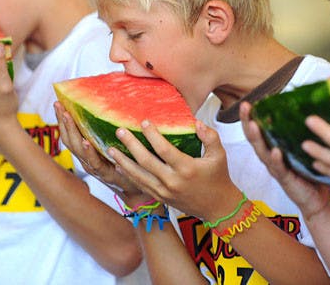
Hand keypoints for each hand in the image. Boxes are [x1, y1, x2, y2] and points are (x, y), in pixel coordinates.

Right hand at [53, 101, 150, 204]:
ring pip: (78, 149)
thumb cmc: (130, 163)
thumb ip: (111, 129)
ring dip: (72, 132)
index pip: (71, 133)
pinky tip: (86, 142)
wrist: (142, 186)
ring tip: (68, 117)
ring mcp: (95, 167)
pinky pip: (94, 162)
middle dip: (63, 122)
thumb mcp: (118, 143)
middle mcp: (87, 159)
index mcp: (88, 151)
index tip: (58, 103)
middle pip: (70, 139)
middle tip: (58, 106)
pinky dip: (89, 152)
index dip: (63, 120)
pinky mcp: (106, 174)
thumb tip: (113, 104)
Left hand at [109, 120, 243, 220]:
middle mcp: (173, 181)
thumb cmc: (219, 177)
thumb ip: (210, 136)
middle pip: (146, 161)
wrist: (217, 208)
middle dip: (131, 145)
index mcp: (187, 169)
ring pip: (138, 176)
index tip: (144, 122)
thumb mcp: (219, 155)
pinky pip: (140, 185)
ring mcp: (164, 192)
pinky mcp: (160, 198)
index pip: (164, 150)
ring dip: (123, 161)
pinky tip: (118, 165)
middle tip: (119, 131)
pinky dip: (128, 175)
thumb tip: (196, 122)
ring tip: (110, 148)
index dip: (152, 135)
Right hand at [239, 101, 329, 219]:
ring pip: (262, 152)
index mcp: (272, 147)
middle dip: (248, 121)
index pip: (258, 129)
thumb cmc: (309, 170)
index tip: (248, 101)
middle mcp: (270, 157)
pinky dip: (276, 160)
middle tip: (245, 106)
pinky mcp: (285, 179)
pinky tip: (275, 151)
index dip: (251, 115)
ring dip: (257, 138)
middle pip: (254, 138)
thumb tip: (304, 106)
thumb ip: (297, 131)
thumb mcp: (301, 146)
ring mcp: (275, 168)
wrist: (317, 199)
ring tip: (253, 125)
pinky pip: (279, 168)